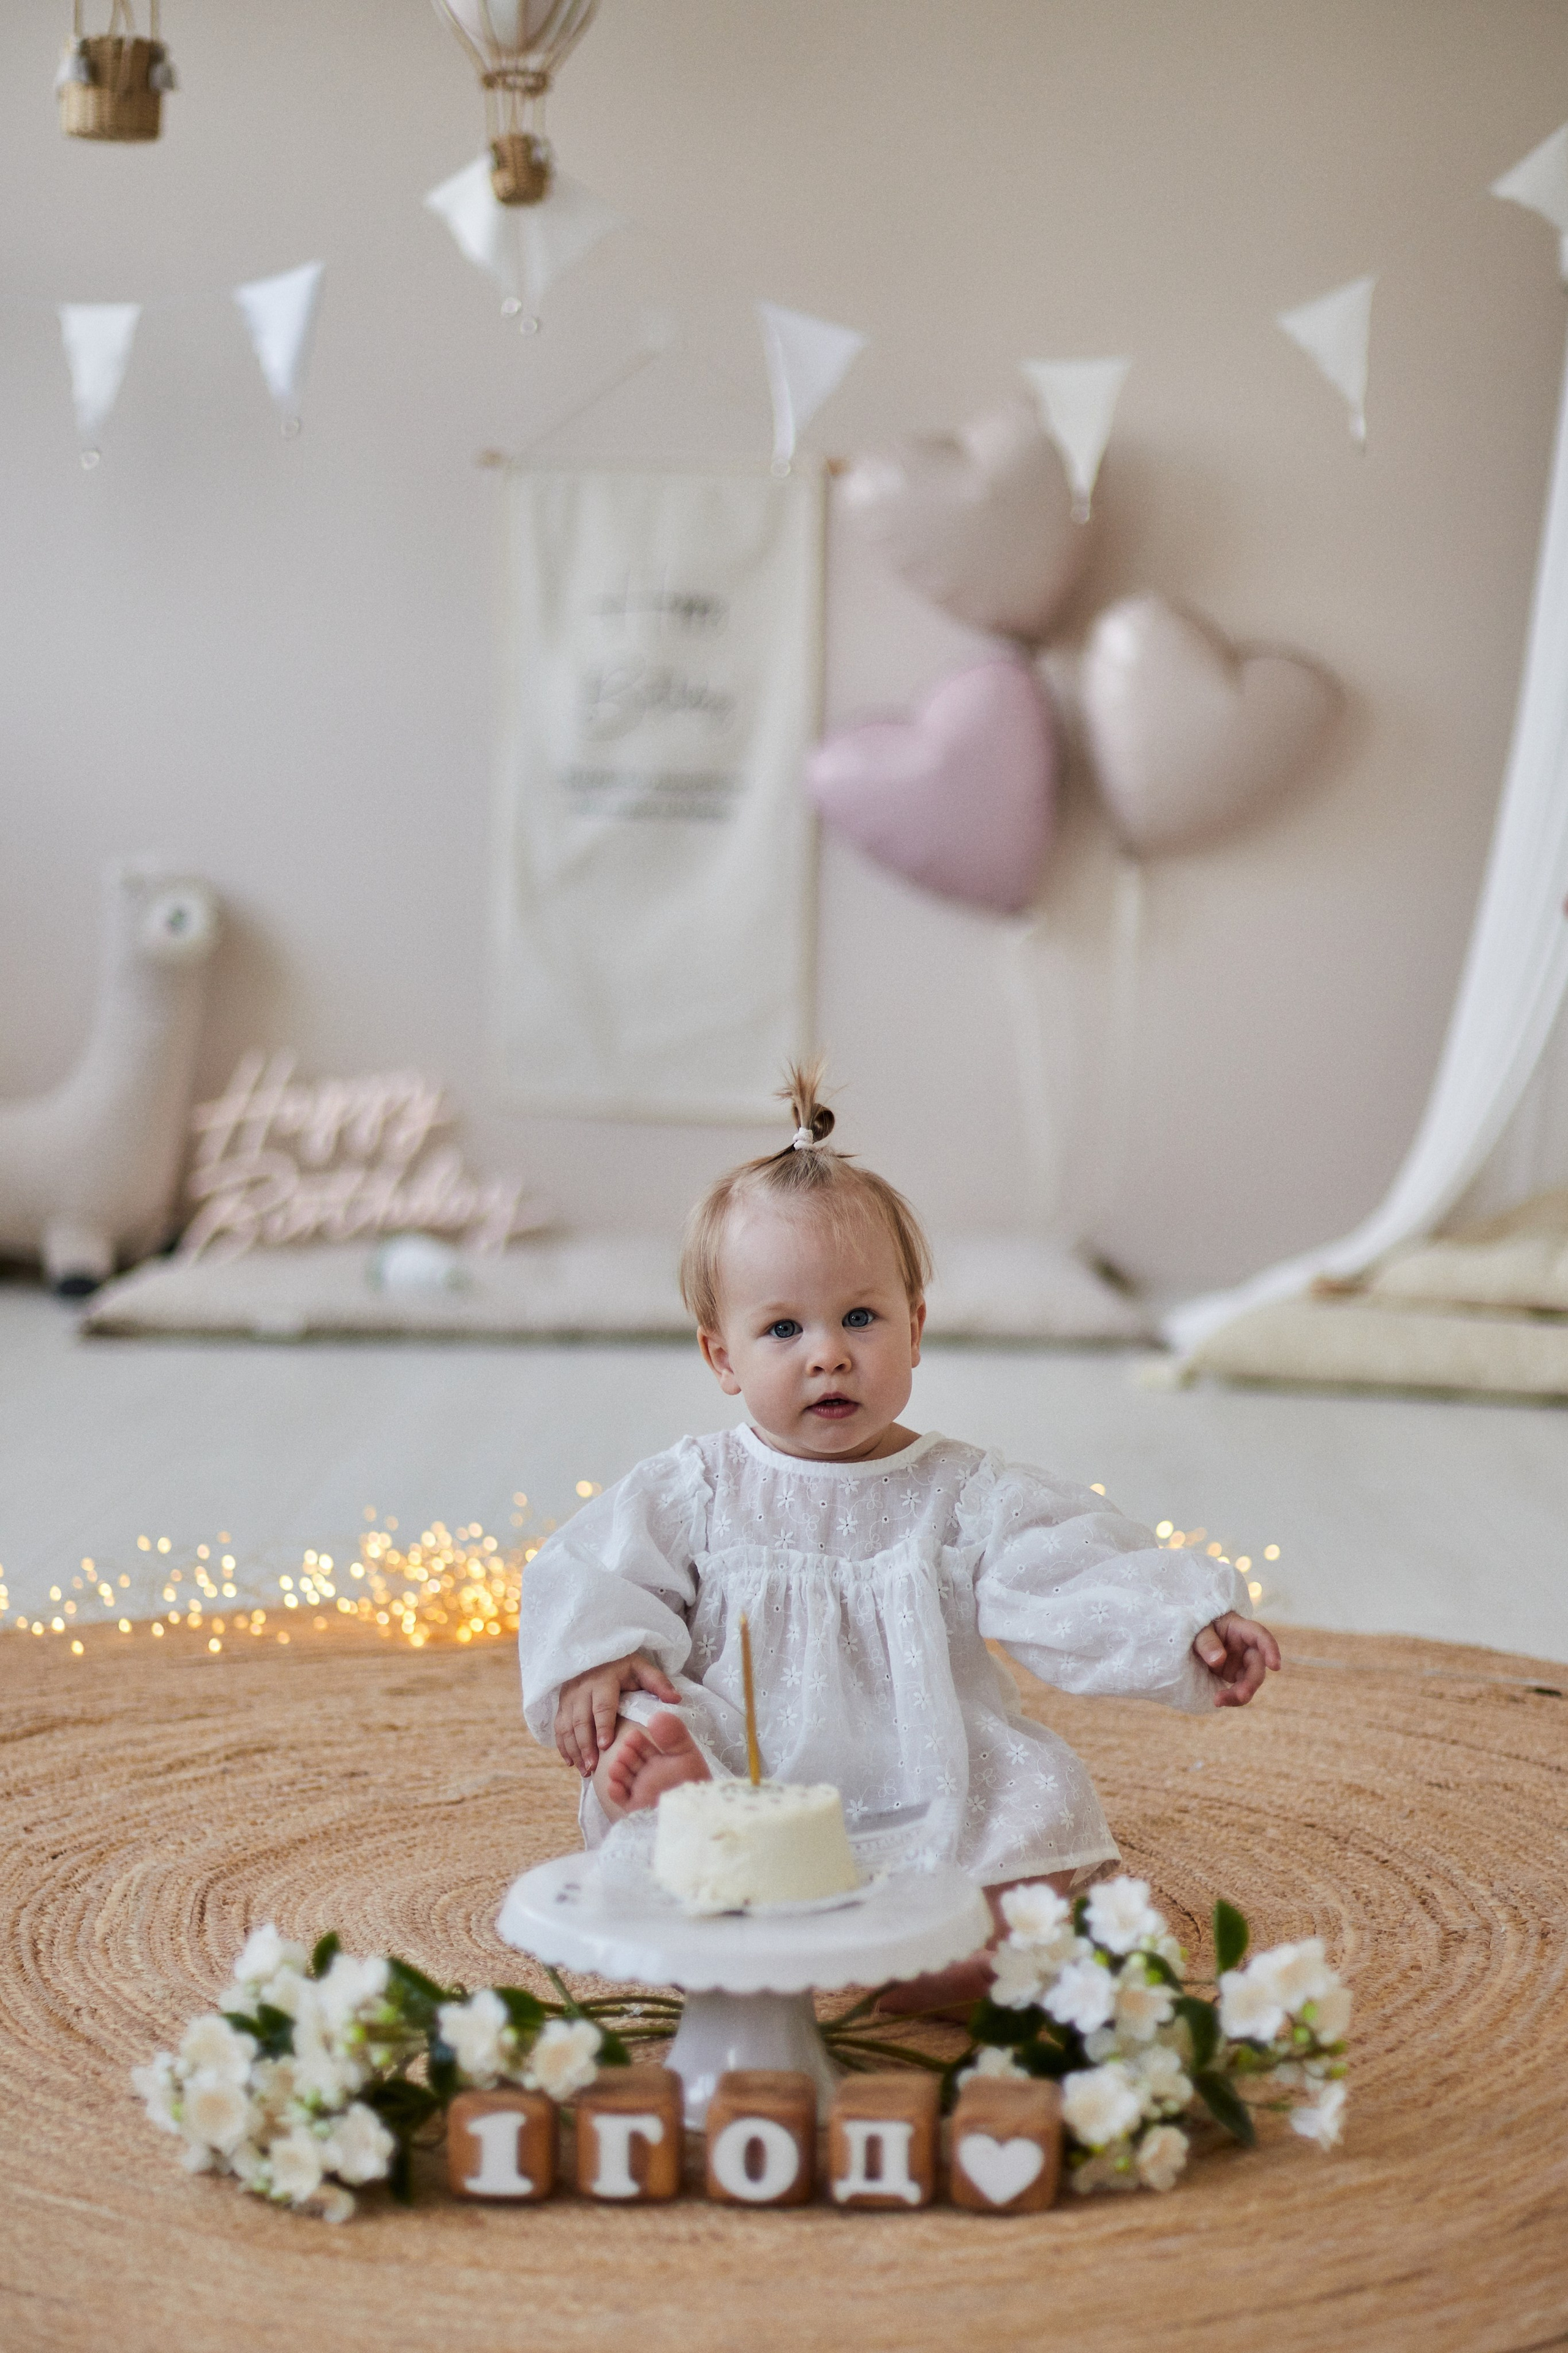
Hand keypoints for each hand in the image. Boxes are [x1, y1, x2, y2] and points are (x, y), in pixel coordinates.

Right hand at [554, 1652, 679, 1775]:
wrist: (598, 1654)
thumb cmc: (624, 1667)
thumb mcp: (642, 1668)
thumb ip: (658, 1683)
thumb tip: (676, 1699)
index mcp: (604, 1680)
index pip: (602, 1705)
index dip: (603, 1725)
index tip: (606, 1746)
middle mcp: (583, 1688)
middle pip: (581, 1720)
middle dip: (586, 1745)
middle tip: (592, 1767)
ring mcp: (569, 1696)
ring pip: (567, 1726)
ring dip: (574, 1750)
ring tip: (584, 1771)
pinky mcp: (562, 1703)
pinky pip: (559, 1727)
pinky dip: (563, 1746)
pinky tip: (571, 1763)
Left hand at [1193, 1613, 1280, 1707]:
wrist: (1192, 1637)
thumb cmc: (1200, 1627)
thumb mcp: (1199, 1630)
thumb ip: (1207, 1642)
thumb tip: (1218, 1660)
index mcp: (1241, 1629)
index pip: (1260, 1636)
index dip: (1270, 1649)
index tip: (1275, 1667)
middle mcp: (1246, 1647)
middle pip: (1257, 1665)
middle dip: (1251, 1683)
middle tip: (1241, 1696)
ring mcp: (1242, 1662)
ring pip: (1250, 1681)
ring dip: (1240, 1694)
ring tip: (1219, 1701)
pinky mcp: (1236, 1675)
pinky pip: (1239, 1689)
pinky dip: (1231, 1697)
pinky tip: (1218, 1701)